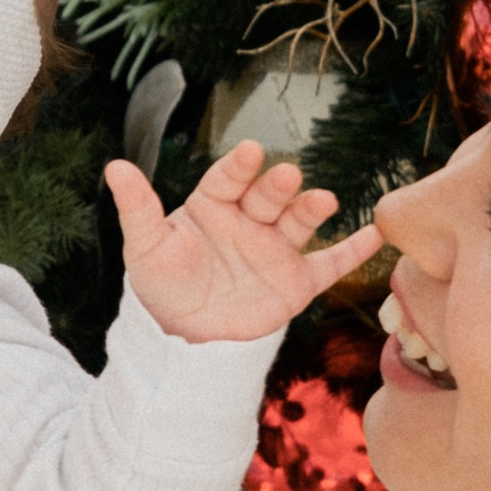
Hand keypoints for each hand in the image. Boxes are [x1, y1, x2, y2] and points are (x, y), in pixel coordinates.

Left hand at [105, 139, 377, 345]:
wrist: (184, 338)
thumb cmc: (162, 285)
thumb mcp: (146, 246)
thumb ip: (137, 207)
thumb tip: (114, 165)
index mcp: (214, 205)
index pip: (228, 179)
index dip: (238, 168)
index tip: (249, 153)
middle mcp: (249, 220)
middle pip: (267, 197)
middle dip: (277, 187)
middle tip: (286, 176)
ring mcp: (276, 249)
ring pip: (298, 222)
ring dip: (311, 209)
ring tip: (321, 200)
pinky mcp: (296, 281)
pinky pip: (330, 263)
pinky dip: (353, 250)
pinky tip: (375, 234)